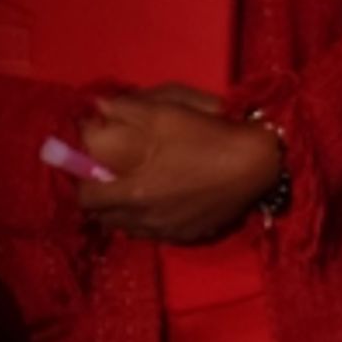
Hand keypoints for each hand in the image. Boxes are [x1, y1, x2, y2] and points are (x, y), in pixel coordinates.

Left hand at [76, 90, 281, 244]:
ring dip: (124, 212)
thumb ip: (125, 107)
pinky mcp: (190, 235)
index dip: (82, 182)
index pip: (86, 198)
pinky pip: (157, 233)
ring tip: (136, 191)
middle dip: (102, 198)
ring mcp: (169, 230)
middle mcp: (146, 218)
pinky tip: (165, 201)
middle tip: (111, 178)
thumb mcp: (166, 109)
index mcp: (132, 190)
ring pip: (130, 228)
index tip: (90, 166)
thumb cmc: (209, 133)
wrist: (259, 162)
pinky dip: (151, 220)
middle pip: (105, 218)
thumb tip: (96, 106)